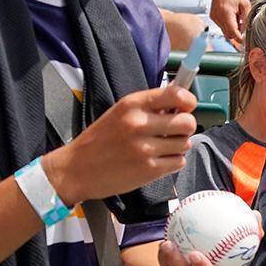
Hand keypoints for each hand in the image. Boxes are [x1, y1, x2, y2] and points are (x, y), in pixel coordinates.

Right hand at [41, 83, 196, 204]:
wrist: (77, 169)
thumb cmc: (100, 140)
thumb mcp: (120, 112)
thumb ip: (149, 106)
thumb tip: (183, 103)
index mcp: (132, 104)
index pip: (176, 95)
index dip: (188, 101)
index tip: (186, 107)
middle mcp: (139, 124)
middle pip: (187, 122)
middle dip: (185, 127)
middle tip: (173, 131)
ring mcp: (145, 148)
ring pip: (186, 143)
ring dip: (178, 146)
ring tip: (160, 147)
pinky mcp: (149, 170)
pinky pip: (179, 162)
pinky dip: (172, 162)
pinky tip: (156, 160)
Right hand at [210, 0, 251, 43]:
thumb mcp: (246, 5)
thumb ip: (246, 20)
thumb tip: (246, 32)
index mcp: (226, 13)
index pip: (232, 33)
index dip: (240, 39)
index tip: (245, 42)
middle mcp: (218, 16)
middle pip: (228, 34)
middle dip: (237, 34)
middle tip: (244, 27)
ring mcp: (214, 17)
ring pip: (225, 31)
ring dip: (232, 29)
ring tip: (238, 17)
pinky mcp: (213, 16)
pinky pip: (221, 26)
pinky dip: (228, 25)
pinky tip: (232, 16)